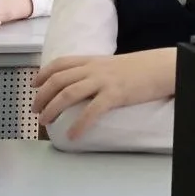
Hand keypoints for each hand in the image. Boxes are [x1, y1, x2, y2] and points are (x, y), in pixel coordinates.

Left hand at [30, 49, 176, 139]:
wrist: (161, 67)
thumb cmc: (140, 68)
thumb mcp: (112, 64)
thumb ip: (96, 71)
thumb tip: (82, 84)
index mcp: (92, 60)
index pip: (60, 64)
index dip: (43, 74)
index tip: (33, 85)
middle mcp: (94, 69)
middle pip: (59, 80)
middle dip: (42, 96)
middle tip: (35, 111)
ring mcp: (103, 81)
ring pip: (68, 93)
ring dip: (53, 108)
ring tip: (45, 122)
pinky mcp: (115, 95)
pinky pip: (91, 111)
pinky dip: (79, 124)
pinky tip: (73, 135)